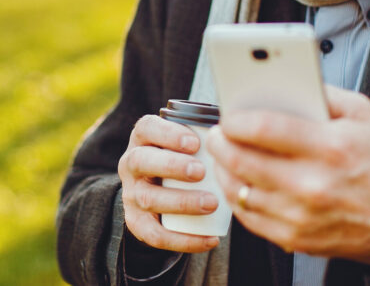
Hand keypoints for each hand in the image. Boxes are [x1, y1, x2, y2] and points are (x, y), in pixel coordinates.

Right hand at [117, 114, 221, 252]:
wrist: (160, 193)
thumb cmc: (184, 158)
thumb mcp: (186, 142)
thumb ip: (206, 134)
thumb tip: (238, 131)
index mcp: (143, 139)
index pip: (146, 128)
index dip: (168, 134)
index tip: (196, 142)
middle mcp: (131, 164)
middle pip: (141, 161)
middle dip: (172, 166)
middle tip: (201, 172)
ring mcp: (131, 194)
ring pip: (148, 198)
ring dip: (181, 201)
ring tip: (211, 203)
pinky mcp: (136, 222)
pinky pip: (155, 234)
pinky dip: (183, 239)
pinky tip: (210, 239)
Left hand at [206, 85, 369, 264]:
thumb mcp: (362, 114)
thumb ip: (324, 91)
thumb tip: (286, 78)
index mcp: (330, 147)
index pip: (266, 129)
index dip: (237, 120)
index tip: (228, 116)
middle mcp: (312, 184)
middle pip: (243, 160)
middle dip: (221, 142)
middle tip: (217, 133)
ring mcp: (300, 214)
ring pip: (239, 189)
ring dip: (223, 169)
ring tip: (223, 154)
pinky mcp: (292, 236)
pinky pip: (247, 216)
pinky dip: (235, 196)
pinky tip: (236, 180)